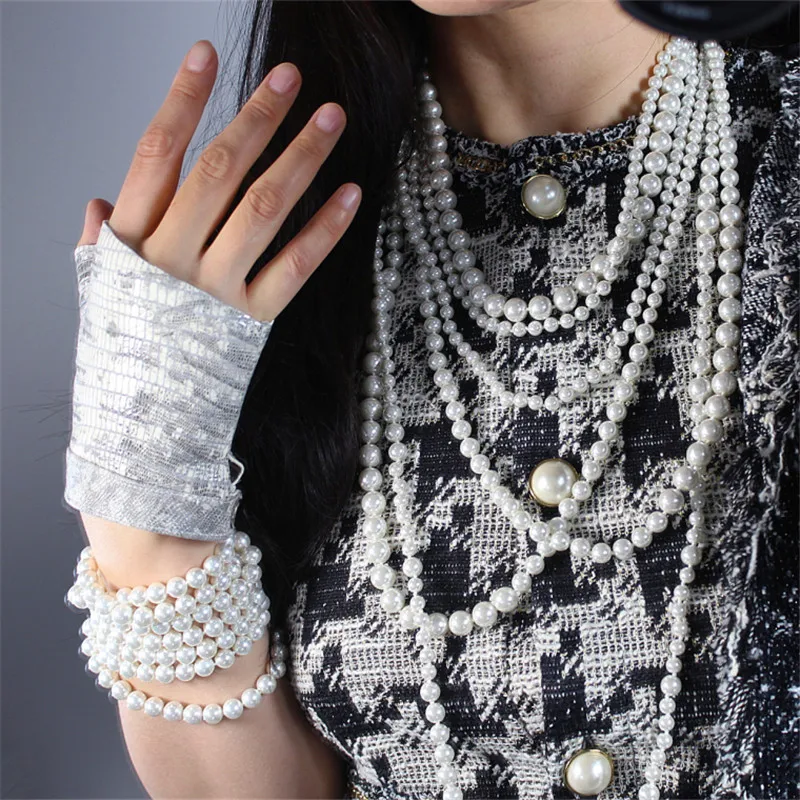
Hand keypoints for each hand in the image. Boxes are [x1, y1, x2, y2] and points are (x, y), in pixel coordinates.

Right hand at [76, 39, 360, 322]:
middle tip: (292, 78)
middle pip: (218, 171)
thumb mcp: (100, 292)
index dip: (182, 100)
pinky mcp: (253, 319)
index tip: (206, 55)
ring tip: (332, 118)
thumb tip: (97, 202)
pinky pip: (296, 267)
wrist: (146, 417)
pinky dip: (325, 229)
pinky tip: (350, 193)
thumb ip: (102, 246)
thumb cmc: (127, 346)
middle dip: (257, 118)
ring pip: (264, 208)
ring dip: (301, 157)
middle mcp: (174, 257)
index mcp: (133, 240)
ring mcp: (216, 288)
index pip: (156, 153)